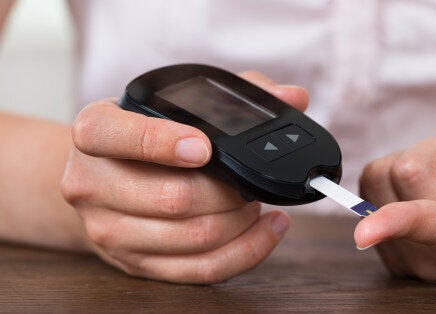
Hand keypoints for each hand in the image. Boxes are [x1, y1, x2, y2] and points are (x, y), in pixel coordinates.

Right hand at [61, 72, 308, 283]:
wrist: (103, 178)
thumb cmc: (147, 135)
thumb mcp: (173, 103)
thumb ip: (232, 95)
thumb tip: (292, 97)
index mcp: (95, 131)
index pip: (114, 136)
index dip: (161, 142)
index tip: (204, 147)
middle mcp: (92, 183)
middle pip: (173, 197)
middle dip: (229, 190)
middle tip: (251, 180)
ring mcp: (110, 230)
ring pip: (193, 237)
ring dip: (241, 220)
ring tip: (256, 201)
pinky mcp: (136, 264)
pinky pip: (200, 269)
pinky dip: (247, 250)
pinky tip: (267, 228)